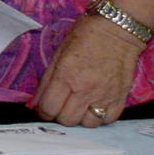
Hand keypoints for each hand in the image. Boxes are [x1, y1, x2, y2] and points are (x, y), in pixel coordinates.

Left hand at [28, 14, 144, 126]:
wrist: (116, 30)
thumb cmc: (84, 37)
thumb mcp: (58, 54)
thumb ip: (45, 82)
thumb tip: (32, 105)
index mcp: (66, 75)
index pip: (49, 108)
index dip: (42, 111)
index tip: (43, 108)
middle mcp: (85, 89)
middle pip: (67, 120)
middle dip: (59, 115)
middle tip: (60, 104)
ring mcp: (104, 96)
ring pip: (87, 124)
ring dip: (80, 117)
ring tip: (79, 105)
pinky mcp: (120, 98)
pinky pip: (108, 121)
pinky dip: (100, 117)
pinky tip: (95, 105)